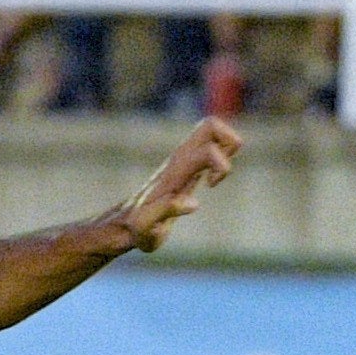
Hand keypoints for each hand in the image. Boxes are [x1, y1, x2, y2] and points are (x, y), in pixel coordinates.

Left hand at [118, 115, 243, 251]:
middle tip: (220, 170)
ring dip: (227, 149)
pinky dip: (222, 156)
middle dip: (230, 142)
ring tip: (215, 175)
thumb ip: (165, 212)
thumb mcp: (146, 228)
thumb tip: (194, 204)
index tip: (210, 186)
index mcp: (174, 171)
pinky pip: (210, 144)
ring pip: (212, 130)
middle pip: (210, 124)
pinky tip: (210, 180)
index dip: (221, 166)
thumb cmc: (136, 230)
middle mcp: (179, 159)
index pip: (208, 149)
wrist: (125, 225)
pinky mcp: (187, 167)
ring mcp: (183, 160)